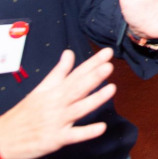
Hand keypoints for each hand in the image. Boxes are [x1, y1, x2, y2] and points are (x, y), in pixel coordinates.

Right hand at [0, 49, 115, 158]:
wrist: (3, 139)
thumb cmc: (24, 113)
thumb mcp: (39, 90)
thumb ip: (58, 72)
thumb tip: (69, 53)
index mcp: (53, 91)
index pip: (75, 74)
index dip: (92, 63)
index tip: (107, 52)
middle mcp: (56, 104)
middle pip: (77, 88)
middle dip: (93, 77)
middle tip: (108, 65)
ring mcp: (56, 122)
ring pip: (78, 109)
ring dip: (94, 99)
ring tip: (111, 89)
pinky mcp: (56, 139)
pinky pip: (73, 136)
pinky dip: (87, 132)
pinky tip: (101, 127)